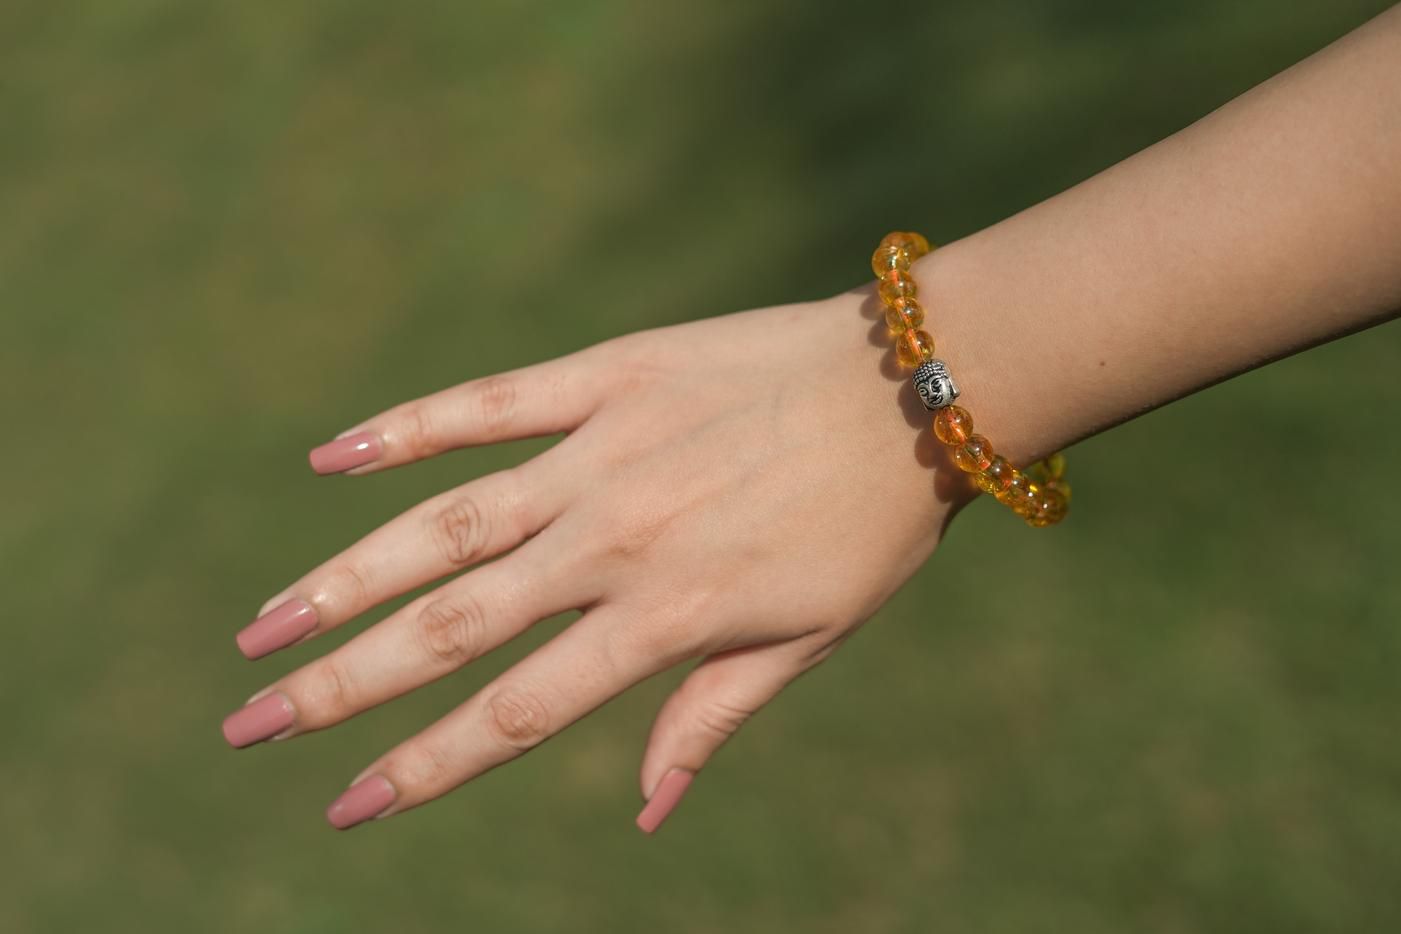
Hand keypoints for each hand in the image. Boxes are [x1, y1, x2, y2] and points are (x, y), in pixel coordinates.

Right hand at [221, 286, 970, 831]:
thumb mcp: (808, 641)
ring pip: (440, 525)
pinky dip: (404, 431)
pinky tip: (329, 459)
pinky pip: (484, 406)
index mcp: (663, 620)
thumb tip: (645, 812)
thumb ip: (711, 718)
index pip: (512, 713)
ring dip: (343, 577)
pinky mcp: (603, 379)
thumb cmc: (868, 526)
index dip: (422, 767)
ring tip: (263, 623)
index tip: (343, 807)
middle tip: (249, 723)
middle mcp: (611, 544)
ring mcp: (598, 455)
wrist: (912, 386)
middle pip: (446, 628)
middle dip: (339, 685)